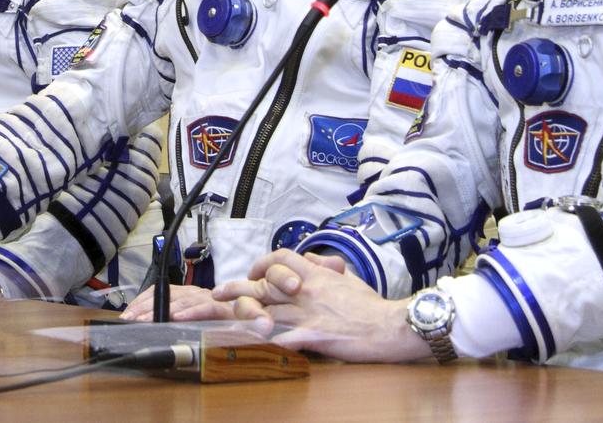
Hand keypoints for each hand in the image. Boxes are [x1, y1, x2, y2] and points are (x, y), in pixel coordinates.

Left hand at [119, 284, 235, 321]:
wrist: (250, 328)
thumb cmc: (216, 329)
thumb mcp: (187, 325)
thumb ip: (170, 322)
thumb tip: (143, 325)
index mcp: (187, 295)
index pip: (160, 292)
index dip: (142, 302)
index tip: (127, 316)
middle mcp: (197, 293)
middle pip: (169, 295)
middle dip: (147, 307)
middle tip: (131, 320)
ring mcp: (211, 299)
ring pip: (184, 300)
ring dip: (163, 310)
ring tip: (146, 320)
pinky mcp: (224, 310)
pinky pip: (207, 308)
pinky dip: (192, 312)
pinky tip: (177, 318)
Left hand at [213, 249, 429, 362]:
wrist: (390, 325)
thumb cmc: (371, 305)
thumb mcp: (348, 278)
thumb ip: (325, 268)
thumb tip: (308, 259)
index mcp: (314, 275)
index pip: (280, 258)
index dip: (260, 264)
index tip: (249, 272)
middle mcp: (306, 290)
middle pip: (262, 286)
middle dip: (234, 289)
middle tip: (212, 294)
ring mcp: (307, 314)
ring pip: (264, 310)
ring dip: (236, 314)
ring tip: (214, 318)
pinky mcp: (313, 336)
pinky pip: (281, 338)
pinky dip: (261, 341)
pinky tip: (243, 344)